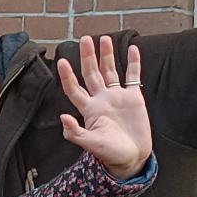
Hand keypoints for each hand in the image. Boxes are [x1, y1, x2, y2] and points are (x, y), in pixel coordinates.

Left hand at [55, 36, 152, 178]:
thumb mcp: (91, 144)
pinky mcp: (133, 98)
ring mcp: (117, 97)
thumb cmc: (109, 153)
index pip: (74, 89)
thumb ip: (75, 133)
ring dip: (107, 55)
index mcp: (89, 109)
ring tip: (103, 38)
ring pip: (110, 71)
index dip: (67, 76)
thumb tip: (62, 118)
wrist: (132, 158)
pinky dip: (133, 63)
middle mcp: (101, 99)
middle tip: (84, 39)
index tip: (62, 61)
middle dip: (87, 57)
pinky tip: (132, 49)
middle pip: (91, 73)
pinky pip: (133, 76)